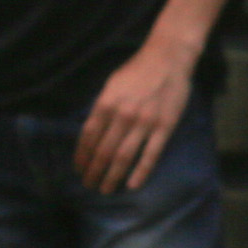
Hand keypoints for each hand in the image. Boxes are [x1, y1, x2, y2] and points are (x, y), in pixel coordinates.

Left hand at [77, 37, 198, 194]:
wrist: (168, 58)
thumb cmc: (137, 71)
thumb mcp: (111, 86)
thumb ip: (101, 108)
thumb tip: (92, 133)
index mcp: (106, 104)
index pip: (88, 138)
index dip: (82, 156)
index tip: (79, 169)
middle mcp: (122, 115)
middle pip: (103, 151)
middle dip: (93, 171)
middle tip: (88, 185)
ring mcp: (144, 122)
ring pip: (123, 156)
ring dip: (112, 176)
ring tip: (105, 189)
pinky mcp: (164, 126)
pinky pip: (151, 154)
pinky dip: (140, 172)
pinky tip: (132, 185)